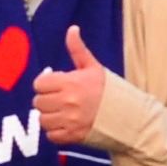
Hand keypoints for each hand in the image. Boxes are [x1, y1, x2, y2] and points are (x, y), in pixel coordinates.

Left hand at [31, 25, 108, 144]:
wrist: (128, 116)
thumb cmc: (109, 90)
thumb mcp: (93, 67)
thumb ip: (78, 49)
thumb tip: (72, 29)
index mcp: (71, 82)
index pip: (39, 84)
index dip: (45, 84)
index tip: (55, 86)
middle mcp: (68, 102)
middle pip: (38, 102)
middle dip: (47, 100)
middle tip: (59, 100)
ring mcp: (70, 121)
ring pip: (42, 120)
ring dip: (50, 116)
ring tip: (61, 113)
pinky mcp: (72, 136)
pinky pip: (51, 135)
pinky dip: (56, 131)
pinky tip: (66, 125)